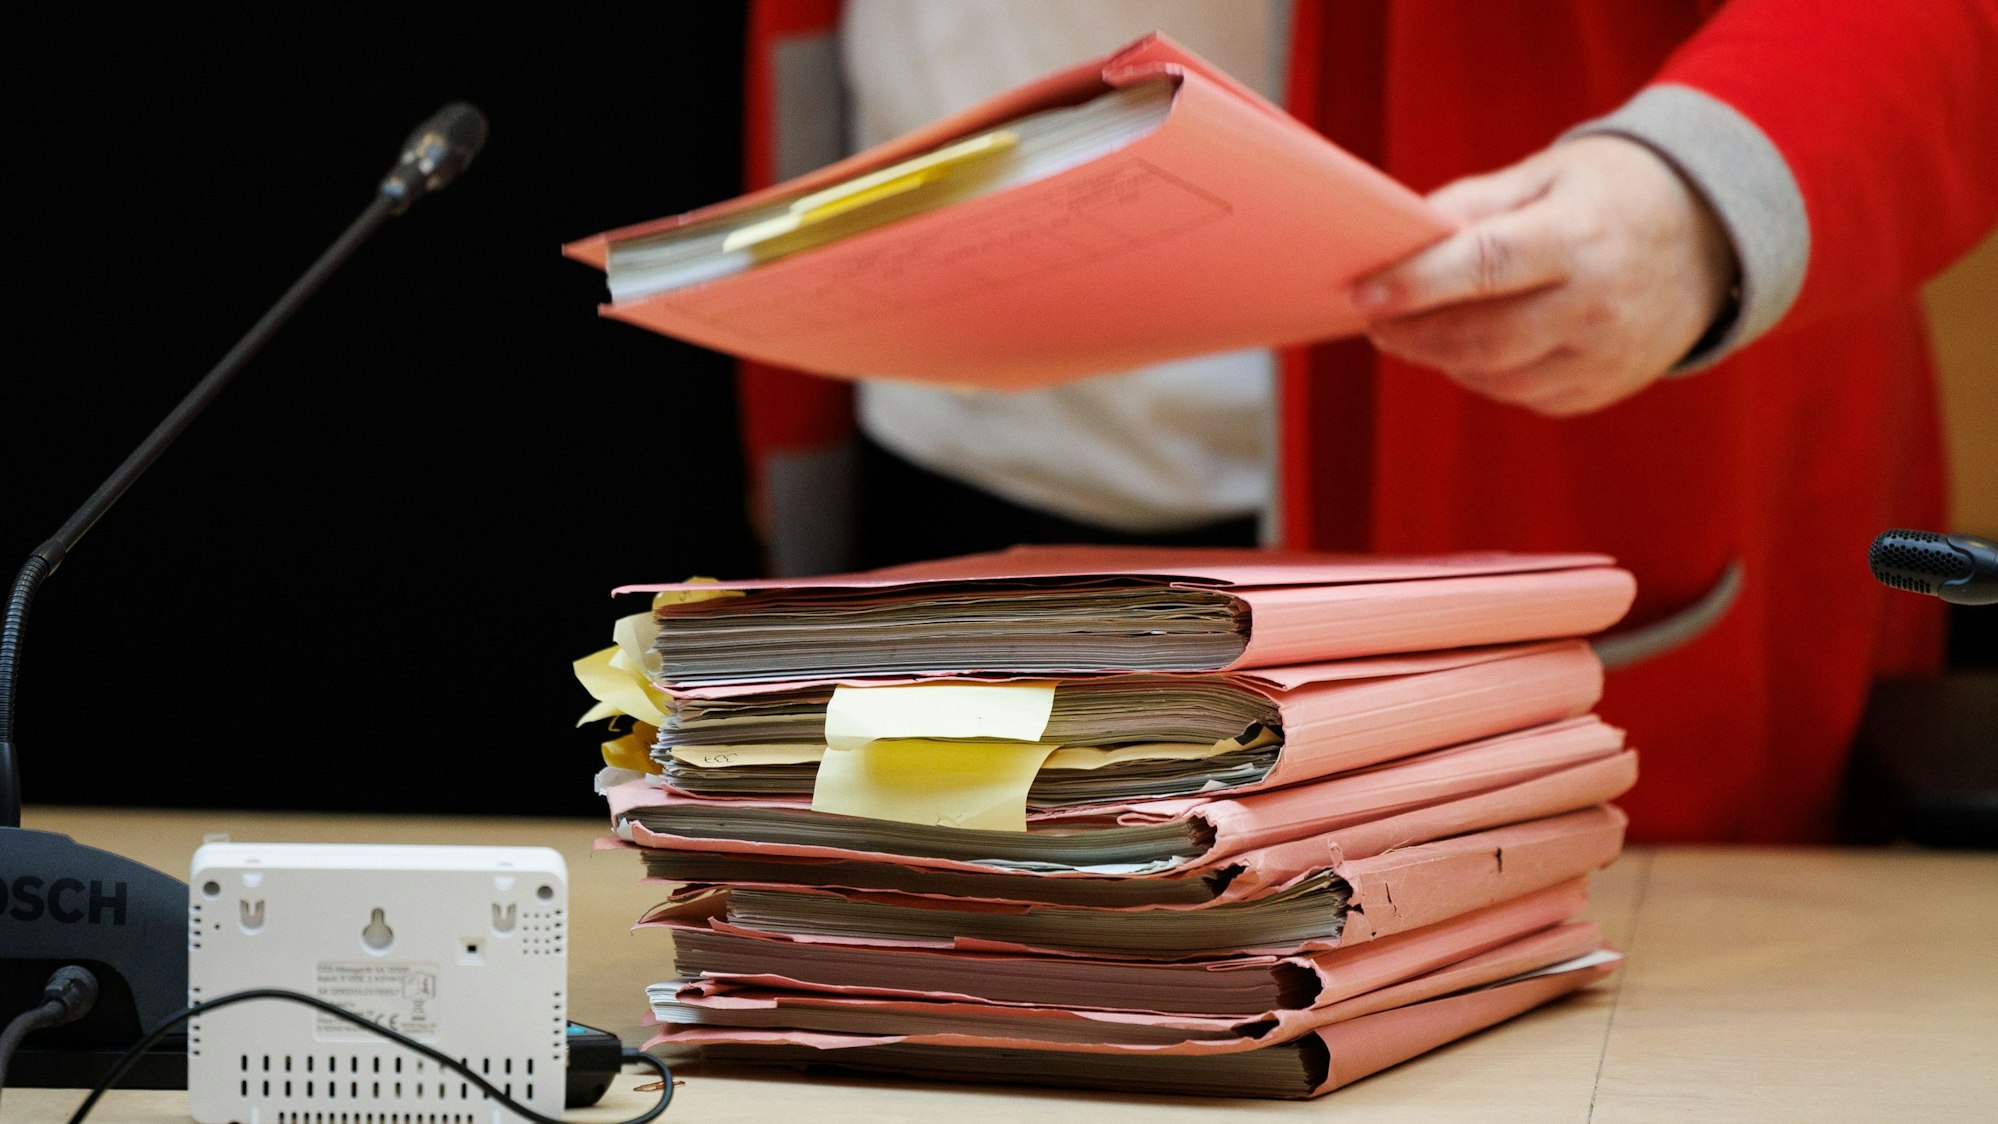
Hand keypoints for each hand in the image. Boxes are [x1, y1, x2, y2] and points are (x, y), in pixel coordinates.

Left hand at [1350, 135, 1737, 416]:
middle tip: (1376, 321)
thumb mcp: (1549, 173)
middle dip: (1412, 334)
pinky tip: (1471, 348)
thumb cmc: (1614, 192)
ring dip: (1441, 358)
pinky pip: (1521, 395)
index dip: (1415, 284)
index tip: (1362, 295)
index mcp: (1579, 238)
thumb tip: (1403, 237)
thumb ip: (1474, 204)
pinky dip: (1482, 375)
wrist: (1712, 235)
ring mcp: (1604, 355)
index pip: (1483, 266)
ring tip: (1418, 330)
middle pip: (1479, 337)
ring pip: (1494, 376)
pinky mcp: (1602, 388)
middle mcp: (1596, 304)